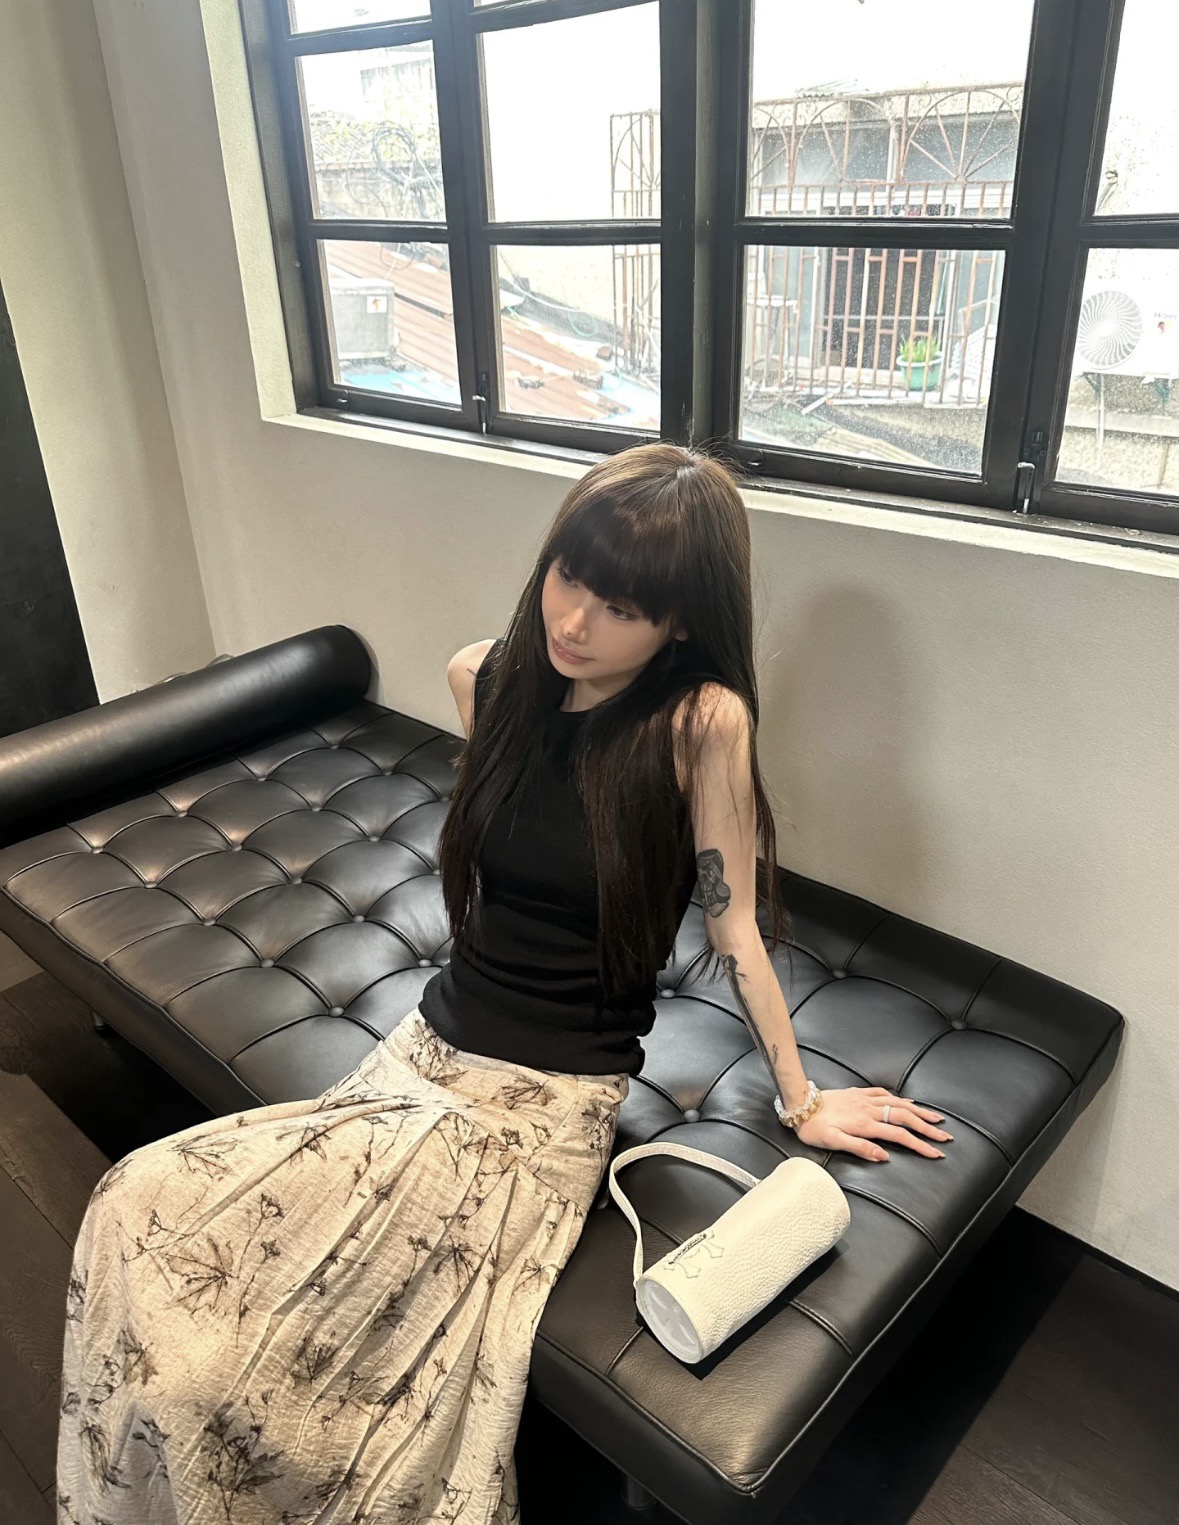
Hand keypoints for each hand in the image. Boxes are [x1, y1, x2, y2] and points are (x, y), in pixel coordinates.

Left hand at [792, 1086, 952, 1162]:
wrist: (798, 1104)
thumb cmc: (813, 1128)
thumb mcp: (833, 1143)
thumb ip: (860, 1148)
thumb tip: (885, 1156)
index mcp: (865, 1124)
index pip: (900, 1136)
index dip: (920, 1145)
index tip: (937, 1154)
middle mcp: (869, 1110)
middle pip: (906, 1118)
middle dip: (928, 1128)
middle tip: (946, 1136)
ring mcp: (864, 1099)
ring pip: (898, 1103)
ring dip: (919, 1111)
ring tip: (936, 1118)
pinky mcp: (857, 1093)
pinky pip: (883, 1093)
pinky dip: (899, 1098)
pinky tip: (906, 1102)